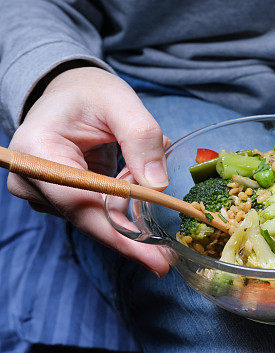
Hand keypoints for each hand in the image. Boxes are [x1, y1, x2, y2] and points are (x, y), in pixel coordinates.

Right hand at [7, 67, 169, 276]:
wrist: (68, 94)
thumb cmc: (89, 94)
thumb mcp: (120, 102)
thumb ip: (141, 137)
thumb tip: (157, 184)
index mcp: (36, 150)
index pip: (79, 203)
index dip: (118, 234)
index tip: (154, 258)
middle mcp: (30, 179)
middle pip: (86, 220)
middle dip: (130, 233)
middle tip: (166, 259)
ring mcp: (39, 193)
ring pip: (93, 219)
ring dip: (126, 207)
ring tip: (139, 173)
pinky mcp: (55, 201)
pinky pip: (94, 213)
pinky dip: (119, 204)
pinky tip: (128, 180)